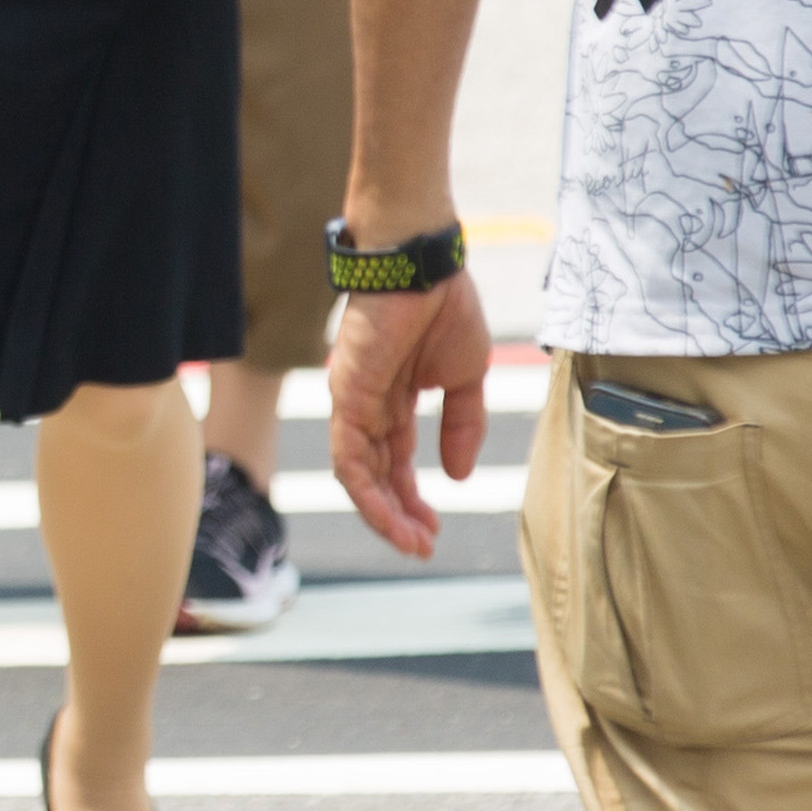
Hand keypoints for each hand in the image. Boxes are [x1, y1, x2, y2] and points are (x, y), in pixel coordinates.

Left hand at [324, 270, 494, 560]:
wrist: (425, 264)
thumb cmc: (445, 305)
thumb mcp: (465, 377)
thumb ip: (462, 425)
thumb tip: (457, 476)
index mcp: (395, 400)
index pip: (394, 462)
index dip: (411, 498)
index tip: (433, 531)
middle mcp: (368, 406)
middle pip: (375, 475)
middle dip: (397, 515)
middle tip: (422, 546)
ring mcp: (353, 402)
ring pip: (357, 475)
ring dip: (383, 513)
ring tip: (412, 542)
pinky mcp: (346, 395)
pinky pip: (348, 456)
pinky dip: (366, 490)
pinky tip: (390, 515)